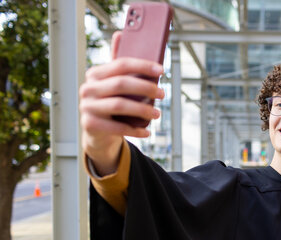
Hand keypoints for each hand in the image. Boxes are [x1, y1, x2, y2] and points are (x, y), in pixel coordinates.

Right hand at [79, 31, 164, 175]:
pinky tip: (147, 131)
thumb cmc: (111, 103)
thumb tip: (120, 34)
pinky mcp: (90, 125)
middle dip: (145, 88)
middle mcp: (88, 88)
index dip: (142, 66)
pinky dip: (135, 129)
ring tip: (157, 113)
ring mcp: (87, 107)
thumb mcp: (114, 83)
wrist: (98, 132)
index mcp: (95, 74)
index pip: (120, 64)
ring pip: (119, 105)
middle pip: (121, 84)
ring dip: (142, 109)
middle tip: (162, 93)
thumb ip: (118, 63)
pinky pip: (117, 127)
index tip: (161, 70)